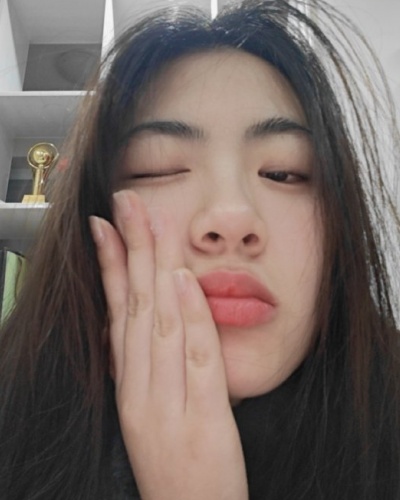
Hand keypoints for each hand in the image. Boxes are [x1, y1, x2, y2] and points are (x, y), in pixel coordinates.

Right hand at [90, 190, 247, 499]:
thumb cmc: (175, 462)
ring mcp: (167, 405)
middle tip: (127, 205)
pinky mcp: (202, 421)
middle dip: (130, 251)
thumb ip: (148, 364)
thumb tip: (148, 316)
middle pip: (134, 306)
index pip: (116, 313)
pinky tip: (182, 280)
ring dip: (153, 269)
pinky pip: (196, 358)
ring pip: (158, 324)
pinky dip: (188, 316)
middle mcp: (140, 390)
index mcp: (129, 385)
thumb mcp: (150, 409)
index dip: (110, 267)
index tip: (105, 227)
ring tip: (150, 224)